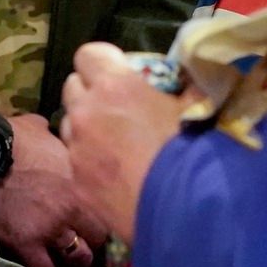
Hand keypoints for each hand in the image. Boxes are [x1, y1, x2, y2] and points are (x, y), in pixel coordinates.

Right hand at [0, 113, 104, 266]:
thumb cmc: (10, 137)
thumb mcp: (39, 128)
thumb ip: (54, 133)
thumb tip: (52, 125)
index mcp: (79, 179)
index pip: (105, 205)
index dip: (103, 211)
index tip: (96, 214)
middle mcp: (72, 208)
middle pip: (97, 235)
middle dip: (93, 238)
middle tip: (87, 239)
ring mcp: (50, 228)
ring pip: (78, 256)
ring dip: (77, 260)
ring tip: (75, 262)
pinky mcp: (26, 243)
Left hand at [59, 43, 186, 243]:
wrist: (184, 212)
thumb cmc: (194, 151)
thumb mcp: (197, 107)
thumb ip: (183, 88)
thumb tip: (185, 82)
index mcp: (114, 86)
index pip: (88, 54)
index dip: (103, 61)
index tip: (120, 72)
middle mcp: (86, 112)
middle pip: (72, 87)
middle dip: (91, 91)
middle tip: (116, 106)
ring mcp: (77, 150)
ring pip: (70, 126)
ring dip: (86, 127)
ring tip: (115, 143)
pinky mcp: (77, 183)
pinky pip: (76, 162)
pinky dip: (90, 162)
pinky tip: (115, 175)